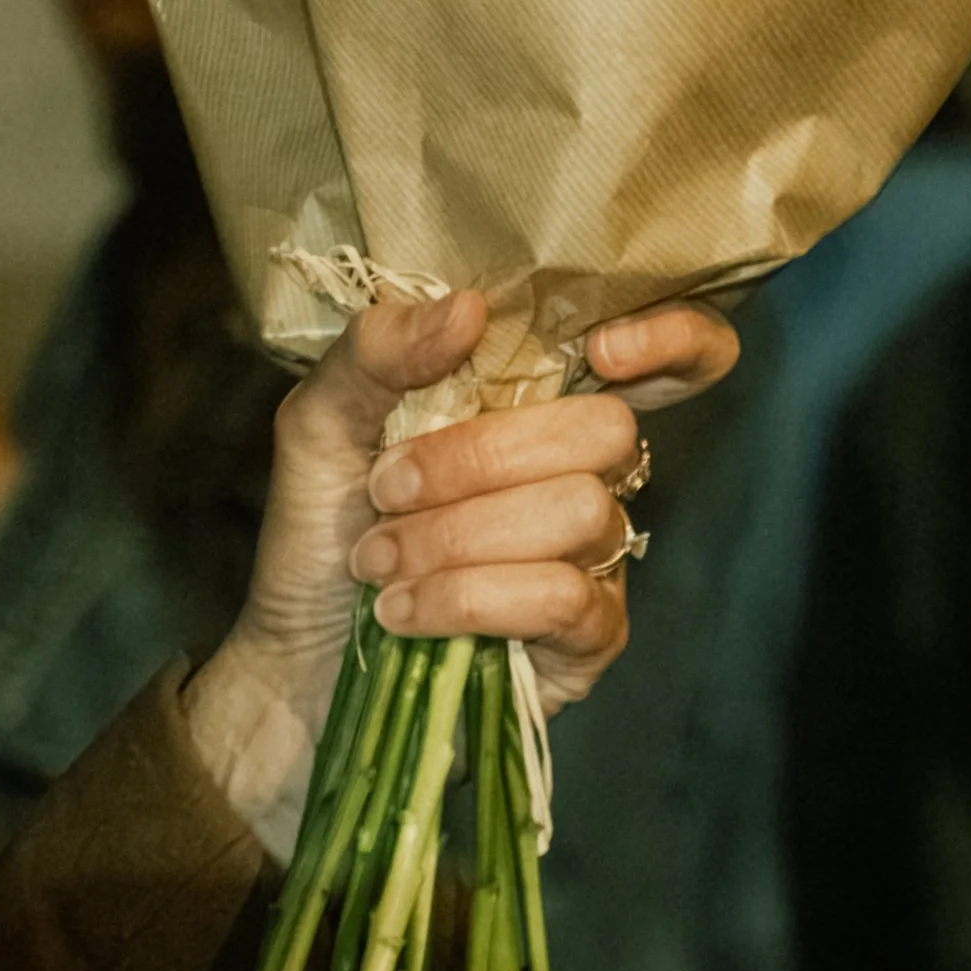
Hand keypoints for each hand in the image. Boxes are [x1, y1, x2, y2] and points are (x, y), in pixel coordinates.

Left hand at [184, 290, 736, 845]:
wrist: (296, 661)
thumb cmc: (322, 534)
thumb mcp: (320, 423)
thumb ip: (378, 352)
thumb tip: (469, 309)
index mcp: (540, 405)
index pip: (674, 358)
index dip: (672, 340)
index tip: (602, 351)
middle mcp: (584, 475)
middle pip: (607, 430)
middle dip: (479, 458)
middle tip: (388, 489)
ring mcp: (596, 559)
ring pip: (577, 512)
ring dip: (454, 537)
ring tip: (378, 560)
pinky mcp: (588, 641)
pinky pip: (561, 597)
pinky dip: (466, 598)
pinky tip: (404, 612)